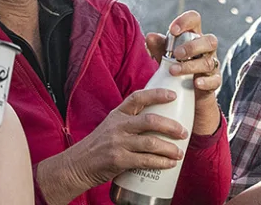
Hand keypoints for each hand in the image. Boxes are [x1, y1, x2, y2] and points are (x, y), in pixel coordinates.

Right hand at [44, 88, 190, 196]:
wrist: (76, 166)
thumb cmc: (98, 146)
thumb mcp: (111, 126)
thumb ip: (130, 122)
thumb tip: (158, 121)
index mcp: (117, 114)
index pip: (138, 97)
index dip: (157, 94)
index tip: (173, 95)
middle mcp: (118, 126)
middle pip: (150, 121)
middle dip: (171, 126)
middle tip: (183, 132)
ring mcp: (118, 143)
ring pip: (151, 143)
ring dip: (170, 148)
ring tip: (179, 152)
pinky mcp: (118, 160)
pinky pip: (145, 161)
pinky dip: (161, 162)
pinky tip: (170, 164)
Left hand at [144, 10, 221, 135]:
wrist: (189, 94)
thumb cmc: (177, 67)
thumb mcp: (166, 57)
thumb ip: (159, 47)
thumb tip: (150, 37)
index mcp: (194, 37)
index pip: (195, 20)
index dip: (186, 21)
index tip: (172, 30)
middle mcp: (206, 49)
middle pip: (210, 41)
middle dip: (192, 47)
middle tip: (176, 54)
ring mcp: (212, 65)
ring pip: (208, 62)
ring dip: (191, 65)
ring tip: (173, 71)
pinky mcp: (214, 81)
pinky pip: (215, 80)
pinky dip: (205, 81)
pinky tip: (195, 83)